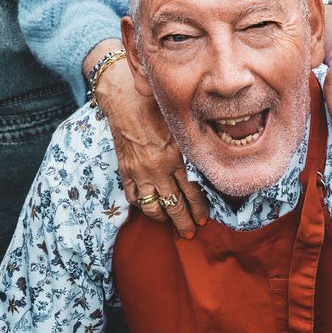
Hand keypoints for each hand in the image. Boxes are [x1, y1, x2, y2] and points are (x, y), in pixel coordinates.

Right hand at [100, 59, 208, 235]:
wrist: (125, 99)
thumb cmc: (157, 106)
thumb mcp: (180, 126)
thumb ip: (191, 146)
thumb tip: (207, 164)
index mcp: (175, 157)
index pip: (191, 192)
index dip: (198, 208)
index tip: (204, 218)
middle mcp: (158, 169)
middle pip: (173, 205)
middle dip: (183, 222)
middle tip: (190, 233)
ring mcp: (139, 172)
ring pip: (152, 206)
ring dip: (163, 219)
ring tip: (170, 225)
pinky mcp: (124, 171)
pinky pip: (133, 197)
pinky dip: (142, 206)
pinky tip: (149, 209)